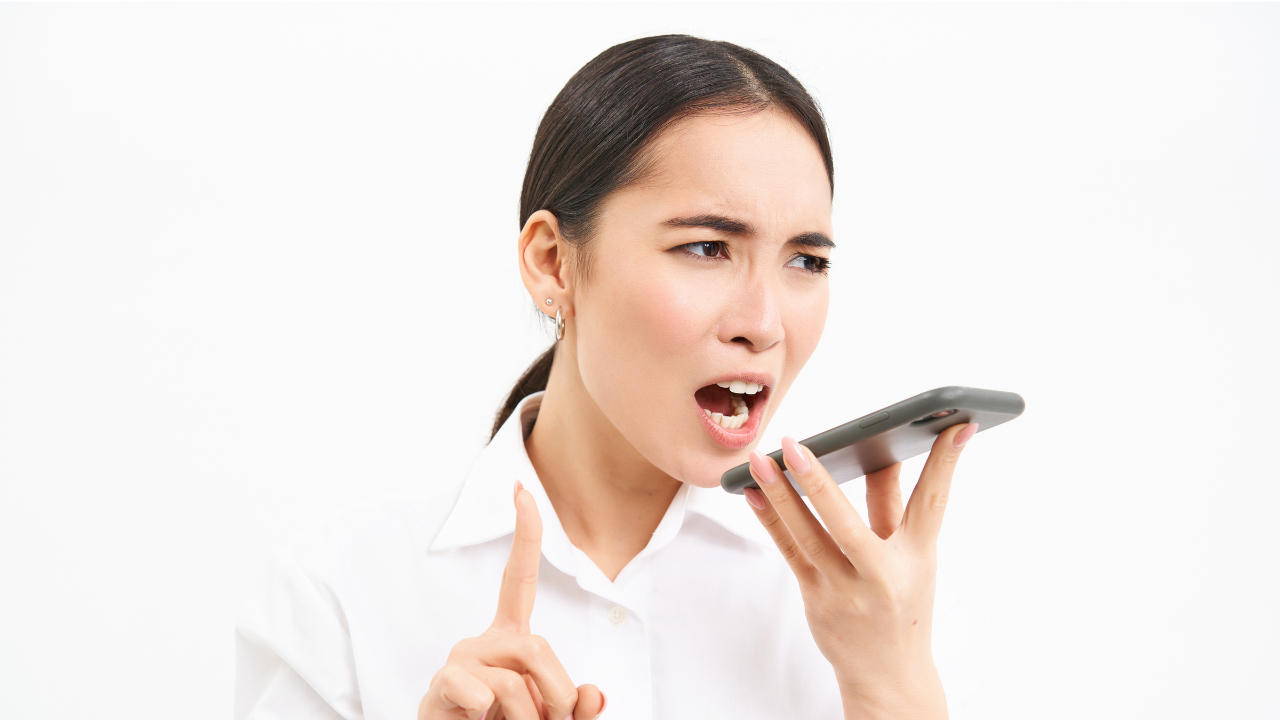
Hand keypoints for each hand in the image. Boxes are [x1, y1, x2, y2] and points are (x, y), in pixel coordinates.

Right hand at [419, 482, 605, 719]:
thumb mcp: (552, 717)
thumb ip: (576, 705)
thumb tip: (593, 695)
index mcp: (510, 637)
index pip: (519, 578)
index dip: (525, 535)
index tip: (522, 490)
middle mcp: (483, 640)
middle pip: (536, 647)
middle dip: (556, 695)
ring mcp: (460, 659)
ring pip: (513, 683)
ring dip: (526, 719)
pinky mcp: (441, 684)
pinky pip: (479, 693)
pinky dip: (486, 715)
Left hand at [742, 423, 978, 719]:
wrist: (889, 674)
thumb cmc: (902, 603)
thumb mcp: (914, 557)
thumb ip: (892, 507)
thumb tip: (881, 451)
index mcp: (918, 557)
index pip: (933, 502)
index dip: (946, 462)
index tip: (956, 424)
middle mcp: (882, 574)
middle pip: (847, 522)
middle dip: (818, 481)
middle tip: (794, 444)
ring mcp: (845, 590)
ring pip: (807, 535)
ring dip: (781, 494)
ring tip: (761, 460)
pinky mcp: (817, 598)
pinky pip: (789, 552)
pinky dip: (771, 519)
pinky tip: (755, 492)